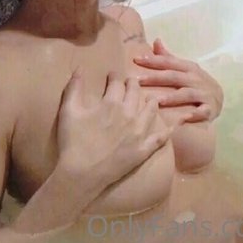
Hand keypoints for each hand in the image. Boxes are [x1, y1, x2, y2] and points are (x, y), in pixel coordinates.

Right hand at [56, 69, 181, 191]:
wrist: (81, 175)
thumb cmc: (73, 142)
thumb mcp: (68, 111)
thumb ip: (74, 87)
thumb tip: (79, 67)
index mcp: (112, 103)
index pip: (117, 82)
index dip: (115, 76)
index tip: (113, 74)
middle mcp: (129, 114)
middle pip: (136, 92)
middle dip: (133, 84)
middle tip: (131, 82)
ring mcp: (139, 132)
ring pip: (151, 109)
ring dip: (150, 100)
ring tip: (149, 97)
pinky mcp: (143, 149)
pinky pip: (160, 137)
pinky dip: (168, 129)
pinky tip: (173, 124)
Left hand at [133, 38, 223, 122]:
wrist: (220, 97)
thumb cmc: (196, 82)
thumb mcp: (184, 68)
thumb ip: (168, 57)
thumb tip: (156, 40)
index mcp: (188, 67)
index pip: (168, 62)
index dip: (153, 60)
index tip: (136, 59)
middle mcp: (195, 79)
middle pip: (174, 77)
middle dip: (156, 77)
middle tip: (138, 80)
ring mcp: (203, 93)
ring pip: (186, 94)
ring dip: (172, 97)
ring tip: (157, 101)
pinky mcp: (210, 108)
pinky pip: (202, 111)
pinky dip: (194, 114)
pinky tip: (183, 118)